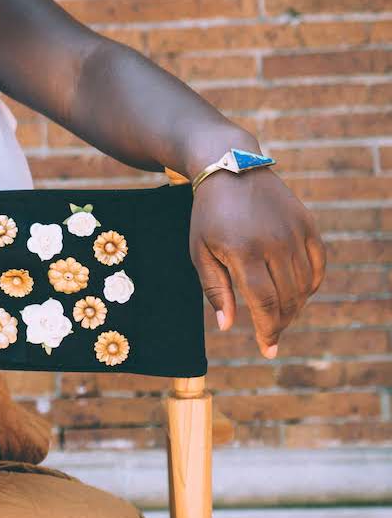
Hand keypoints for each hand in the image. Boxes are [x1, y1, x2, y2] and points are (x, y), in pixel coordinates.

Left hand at [188, 168, 326, 357]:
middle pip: (287, 298)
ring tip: (281, 317)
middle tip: (272, 336)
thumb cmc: (209, 215)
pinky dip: (311, 284)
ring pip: (304, 284)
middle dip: (281, 323)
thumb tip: (227, 326)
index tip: (268, 349)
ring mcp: (293, 232)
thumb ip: (215, 289)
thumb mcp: (200, 251)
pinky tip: (299, 294)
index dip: (268, 330)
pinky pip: (317, 264)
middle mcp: (274, 243)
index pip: (265, 304)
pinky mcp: (307, 224)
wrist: (230, 168)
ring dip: (295, 306)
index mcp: (243, 252)